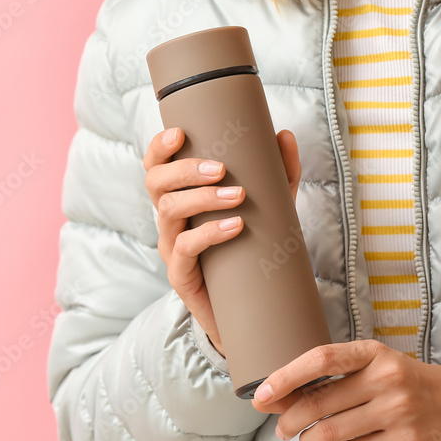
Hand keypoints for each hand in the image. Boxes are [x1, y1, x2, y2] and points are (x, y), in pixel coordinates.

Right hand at [143, 126, 302, 356]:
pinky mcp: (180, 274)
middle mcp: (168, 219)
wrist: (250, 306)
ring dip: (202, 198)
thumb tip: (284, 135)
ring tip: (238, 196)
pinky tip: (235, 226)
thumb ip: (278, 170)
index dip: (158, 148)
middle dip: (185, 170)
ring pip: (168, 211)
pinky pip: (184, 248)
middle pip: (155, 183)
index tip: (180, 134)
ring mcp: (170, 246)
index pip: (155, 166)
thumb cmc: (251, 247)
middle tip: (221, 169)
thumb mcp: (269, 204)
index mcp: (179, 196)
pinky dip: (209, 233)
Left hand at [250, 339, 440, 440]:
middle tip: (281, 426)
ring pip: (331, 431)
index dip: (286, 376)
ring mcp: (398, 412)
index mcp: (373, 353)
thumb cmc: (410, 383)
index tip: (262, 392)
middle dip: (289, 418)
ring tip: (307, 439)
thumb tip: (276, 394)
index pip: (320, 359)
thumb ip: (332, 378)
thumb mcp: (376, 367)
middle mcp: (386, 379)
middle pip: (319, 402)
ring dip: (309, 440)